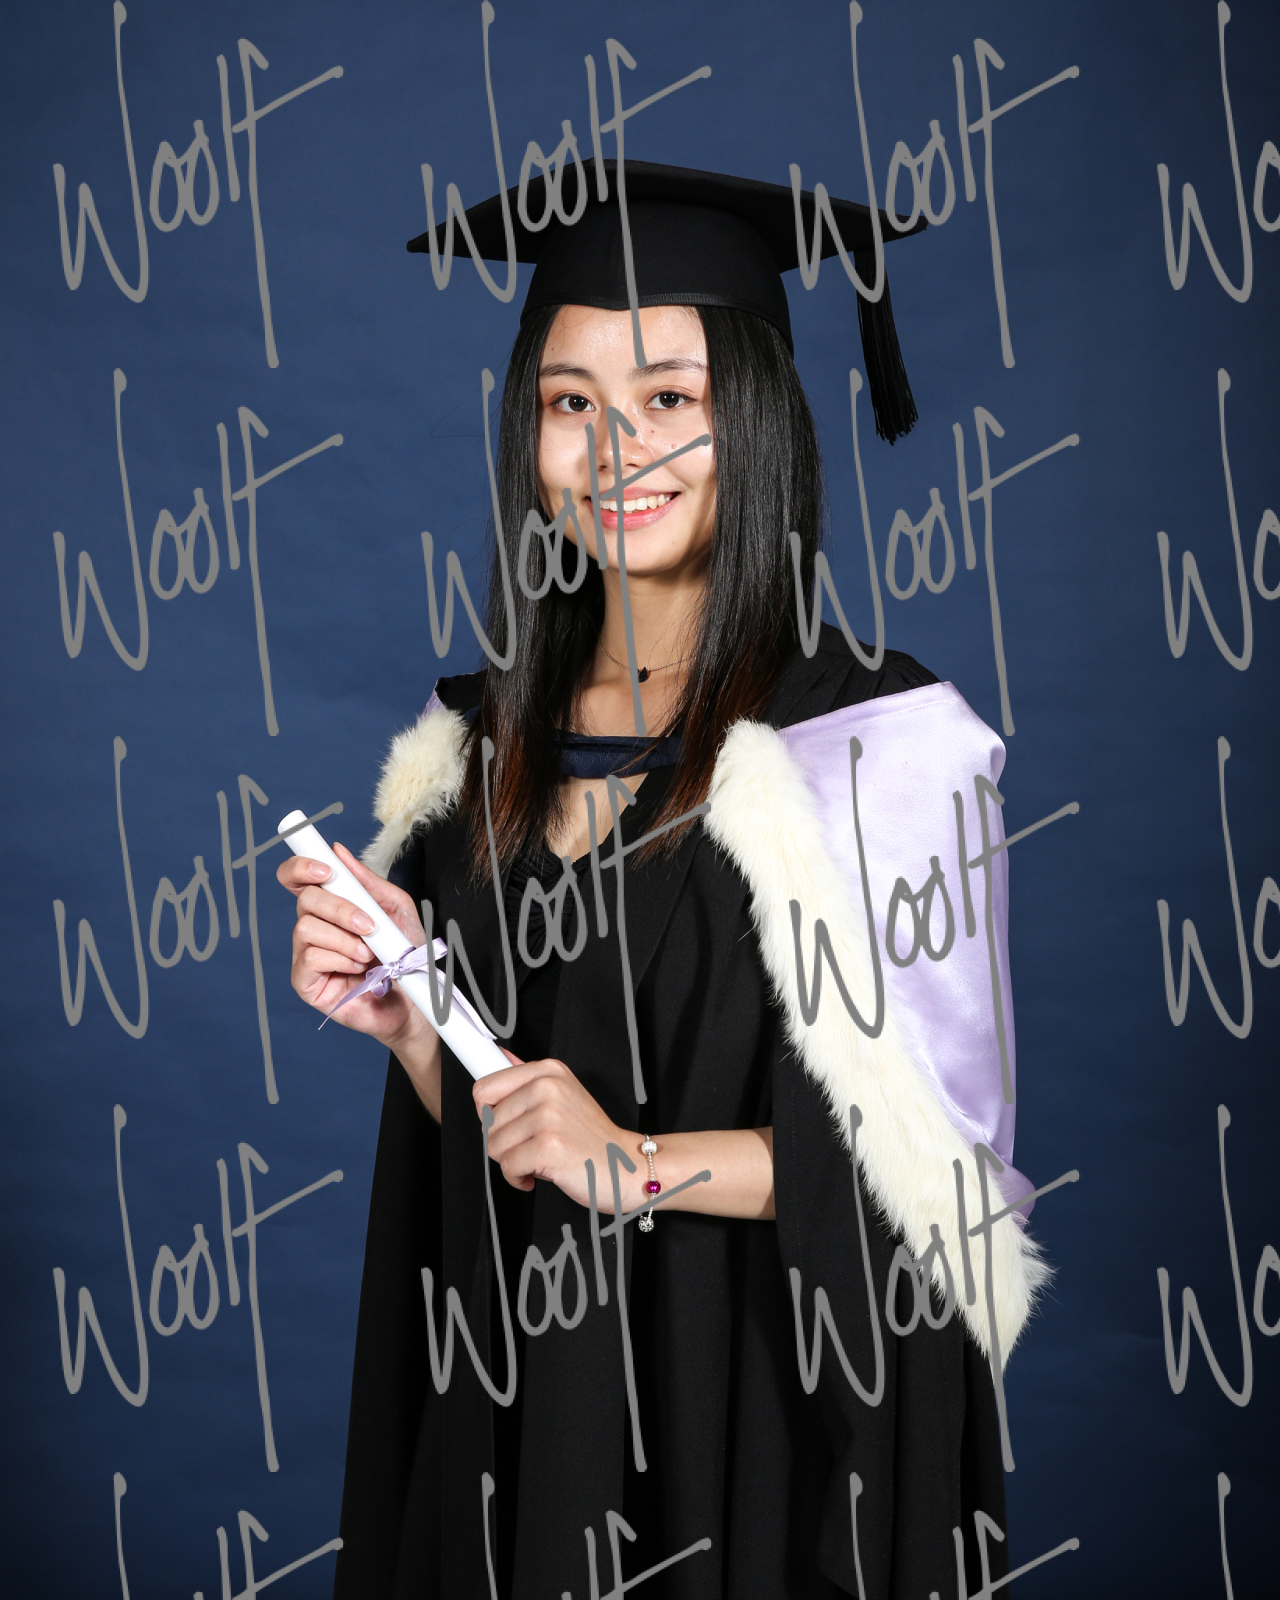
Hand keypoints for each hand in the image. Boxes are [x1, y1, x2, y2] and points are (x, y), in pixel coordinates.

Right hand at [276, 843, 433, 1060]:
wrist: (416, 1000)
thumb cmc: (406, 956)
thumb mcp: (395, 909)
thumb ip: (367, 882)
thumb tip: (338, 852)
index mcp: (330, 907)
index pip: (297, 879)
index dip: (300, 867)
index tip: (325, 869)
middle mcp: (314, 928)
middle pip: (305, 900)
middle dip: (340, 908)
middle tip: (369, 925)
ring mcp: (306, 956)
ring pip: (305, 928)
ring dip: (345, 938)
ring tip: (369, 954)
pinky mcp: (306, 984)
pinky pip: (309, 958)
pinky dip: (339, 959)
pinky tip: (357, 969)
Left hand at [474, 1056, 642, 1213]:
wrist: (625, 1166)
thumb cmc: (591, 1137)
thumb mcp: (562, 1096)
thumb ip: (527, 1079)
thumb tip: (501, 1057)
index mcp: (548, 1071)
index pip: (485, 1087)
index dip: (489, 1113)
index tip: (500, 1122)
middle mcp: (548, 1087)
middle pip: (487, 1121)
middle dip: (505, 1142)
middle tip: (533, 1145)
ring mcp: (549, 1116)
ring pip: (494, 1145)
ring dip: (513, 1161)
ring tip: (541, 1157)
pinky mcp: (548, 1146)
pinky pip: (508, 1167)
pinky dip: (519, 1178)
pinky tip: (542, 1171)